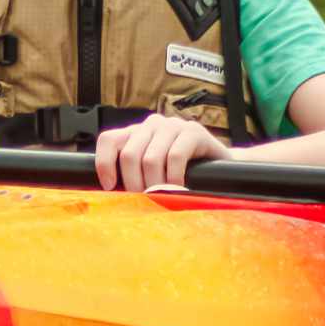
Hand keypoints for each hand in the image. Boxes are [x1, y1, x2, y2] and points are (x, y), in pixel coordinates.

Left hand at [95, 115, 228, 191]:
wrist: (220, 168)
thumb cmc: (181, 174)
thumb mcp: (152, 172)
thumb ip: (132, 175)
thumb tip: (110, 193)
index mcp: (136, 132)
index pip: (108, 140)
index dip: (105, 164)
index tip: (110, 187)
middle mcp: (151, 124)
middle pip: (129, 155)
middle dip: (134, 184)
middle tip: (144, 201)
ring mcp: (172, 125)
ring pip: (151, 159)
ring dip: (155, 185)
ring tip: (162, 198)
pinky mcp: (193, 131)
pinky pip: (175, 157)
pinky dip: (173, 179)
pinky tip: (179, 189)